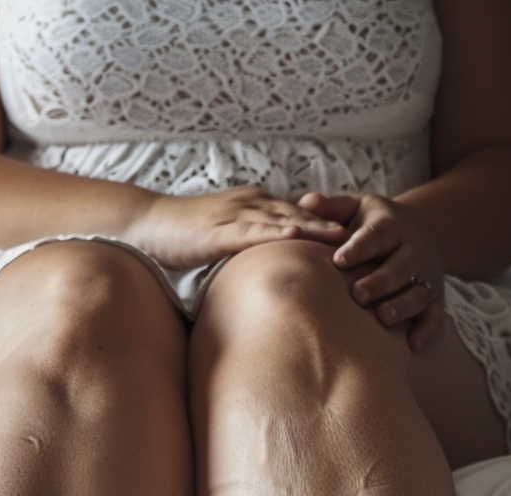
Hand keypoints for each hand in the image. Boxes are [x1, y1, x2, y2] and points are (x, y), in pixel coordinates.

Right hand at [129, 187, 348, 271]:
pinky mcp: (217, 229)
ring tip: (344, 237)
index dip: (328, 225)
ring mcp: (234, 214)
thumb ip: (249, 252)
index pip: (298, 216)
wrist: (144, 225)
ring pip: (281, 218)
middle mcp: (249, 205)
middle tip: (365, 236)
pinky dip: (275, 231)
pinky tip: (295, 235)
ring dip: (313, 227)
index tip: (358, 237)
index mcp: (253, 208)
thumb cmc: (181, 238)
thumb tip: (272, 274)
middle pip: (299, 214)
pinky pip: (250, 229)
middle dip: (331, 224)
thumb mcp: (223, 243)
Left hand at [298, 192, 443, 350]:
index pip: (377, 234)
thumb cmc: (372, 223)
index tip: (339, 260)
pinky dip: (426, 331)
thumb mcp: (356, 208)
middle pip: (401, 266)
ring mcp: (425, 276)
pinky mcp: (434, 298)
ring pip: (419, 292)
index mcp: (391, 226)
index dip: (360, 247)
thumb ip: (332, 208)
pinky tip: (412, 346)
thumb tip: (305, 202)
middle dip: (381, 280)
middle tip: (357, 294)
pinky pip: (434, 316)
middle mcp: (413, 250)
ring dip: (403, 306)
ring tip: (382, 318)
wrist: (417, 232)